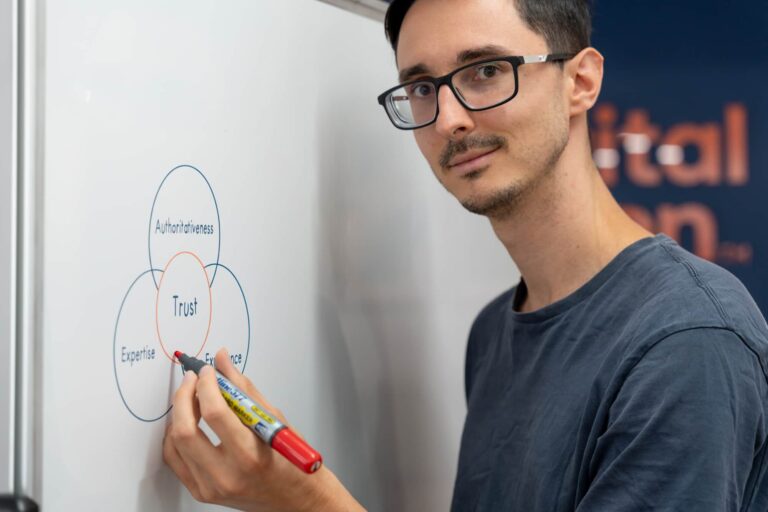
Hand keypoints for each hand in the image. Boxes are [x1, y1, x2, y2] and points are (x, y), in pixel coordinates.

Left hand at [163, 348, 363, 511]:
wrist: (294, 499)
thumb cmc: (290, 462)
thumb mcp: (274, 420)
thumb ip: (243, 388)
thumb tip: (223, 360)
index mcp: (250, 455)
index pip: (215, 413)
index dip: (206, 385)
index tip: (208, 371)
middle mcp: (226, 475)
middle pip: (185, 430)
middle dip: (184, 396)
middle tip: (192, 380)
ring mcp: (210, 487)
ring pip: (175, 444)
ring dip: (178, 413)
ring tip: (190, 398)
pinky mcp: (201, 492)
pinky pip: (174, 460)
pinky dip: (175, 437)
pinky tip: (187, 422)